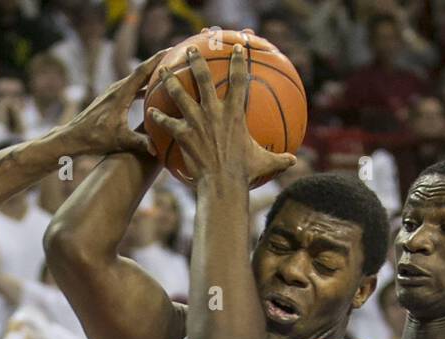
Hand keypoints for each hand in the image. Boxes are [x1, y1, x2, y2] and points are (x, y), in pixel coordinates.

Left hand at [56, 49, 166, 155]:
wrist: (73, 137)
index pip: (142, 71)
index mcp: (121, 93)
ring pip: (136, 80)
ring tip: (167, 72)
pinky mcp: (111, 99)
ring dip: (150, 75)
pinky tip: (151, 92)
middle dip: (158, 63)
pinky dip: (142, 87)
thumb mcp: (119, 140)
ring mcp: (113, 93)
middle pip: (141, 71)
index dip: (157, 59)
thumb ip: (139, 143)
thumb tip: (156, 150)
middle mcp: (117, 88)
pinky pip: (130, 88)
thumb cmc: (94, 138)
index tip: (171, 49)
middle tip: (175, 57)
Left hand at [144, 44, 295, 186]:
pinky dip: (158, 116)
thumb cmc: (245, 173)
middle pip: (202, 78)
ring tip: (163, 70)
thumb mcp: (265, 163)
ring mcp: (197, 121)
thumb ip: (280, 159)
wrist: (222, 183)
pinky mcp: (183, 134)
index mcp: (234, 113)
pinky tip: (149, 110)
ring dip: (171, 81)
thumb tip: (295, 162)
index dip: (238, 61)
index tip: (236, 48)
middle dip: (196, 60)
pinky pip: (167, 122)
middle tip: (191, 50)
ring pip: (180, 94)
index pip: (239, 79)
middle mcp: (214, 111)